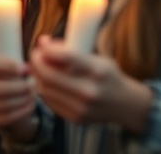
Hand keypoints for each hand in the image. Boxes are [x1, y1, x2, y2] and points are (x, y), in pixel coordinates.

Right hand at [0, 45, 35, 131]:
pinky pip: (4, 118)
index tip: (24, 68)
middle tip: (34, 84)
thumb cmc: (14, 69)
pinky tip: (29, 104)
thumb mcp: (13, 53)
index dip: (3, 65)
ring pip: (0, 104)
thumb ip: (16, 48)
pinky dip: (21, 112)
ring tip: (33, 93)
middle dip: (18, 87)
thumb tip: (39, 42)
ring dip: (22, 99)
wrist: (12, 91)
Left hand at [29, 35, 151, 130]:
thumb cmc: (108, 76)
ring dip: (37, 75)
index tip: (41, 43)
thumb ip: (69, 51)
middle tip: (35, 54)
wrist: (126, 104)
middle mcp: (90, 91)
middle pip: (50, 75)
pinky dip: (44, 88)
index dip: (47, 48)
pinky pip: (49, 101)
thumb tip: (42, 42)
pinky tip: (47, 81)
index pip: (66, 56)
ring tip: (39, 66)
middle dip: (36, 62)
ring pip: (45, 89)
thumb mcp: (96, 58)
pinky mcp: (75, 118)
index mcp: (98, 72)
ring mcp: (82, 108)